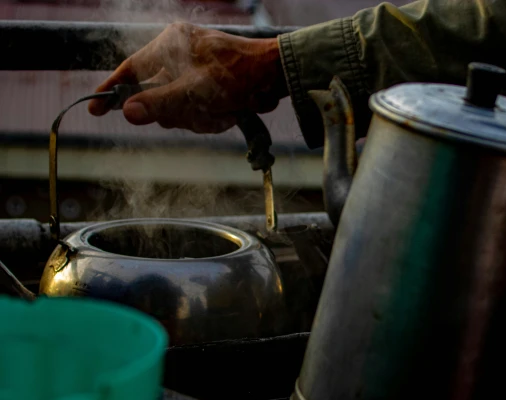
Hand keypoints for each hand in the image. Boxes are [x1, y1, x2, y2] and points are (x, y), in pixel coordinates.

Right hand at [88, 22, 286, 133]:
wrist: (279, 77)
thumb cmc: (238, 75)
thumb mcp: (195, 92)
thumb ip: (160, 103)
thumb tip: (127, 112)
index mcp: (170, 45)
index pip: (130, 70)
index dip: (112, 91)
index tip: (95, 109)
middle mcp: (180, 57)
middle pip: (157, 98)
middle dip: (179, 112)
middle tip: (200, 110)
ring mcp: (196, 74)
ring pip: (181, 110)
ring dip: (201, 117)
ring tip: (222, 110)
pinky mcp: (212, 89)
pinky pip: (200, 113)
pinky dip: (214, 118)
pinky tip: (230, 113)